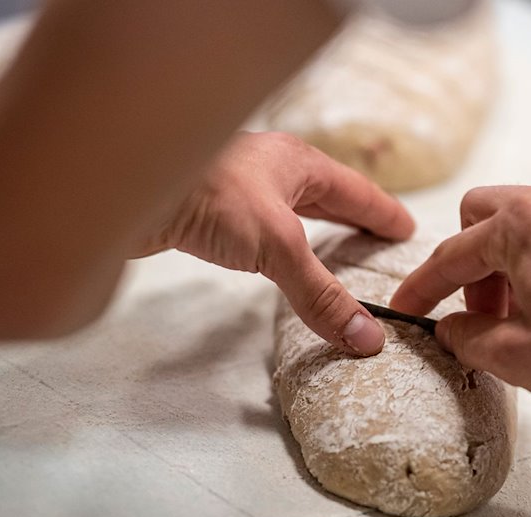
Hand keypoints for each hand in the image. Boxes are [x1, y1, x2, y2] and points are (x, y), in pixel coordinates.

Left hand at [137, 131, 414, 355]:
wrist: (123, 186)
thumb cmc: (207, 195)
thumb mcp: (278, 245)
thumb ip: (321, 294)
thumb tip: (366, 339)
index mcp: (298, 163)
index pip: (356, 192)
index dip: (383, 214)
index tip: (407, 229)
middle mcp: (271, 169)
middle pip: (325, 195)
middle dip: (353, 217)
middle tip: (379, 238)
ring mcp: (238, 187)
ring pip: (290, 209)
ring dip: (315, 228)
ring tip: (334, 249)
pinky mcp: (208, 209)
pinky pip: (260, 226)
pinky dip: (280, 242)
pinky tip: (274, 256)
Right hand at [390, 183, 530, 409]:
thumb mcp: (517, 357)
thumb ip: (468, 336)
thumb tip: (453, 327)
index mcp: (521, 225)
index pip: (452, 255)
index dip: (423, 287)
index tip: (408, 307)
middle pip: (485, 215)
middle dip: (472, 263)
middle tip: (483, 313)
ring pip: (530, 220)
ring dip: (512, 262)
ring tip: (528, 315)